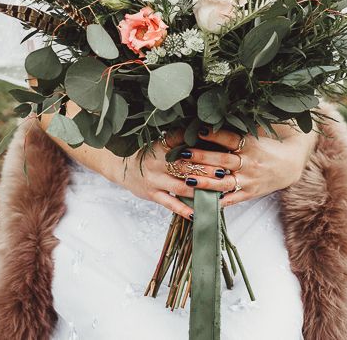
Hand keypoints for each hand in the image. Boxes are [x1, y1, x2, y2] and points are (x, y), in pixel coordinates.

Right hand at [114, 130, 237, 221]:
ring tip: (218, 191)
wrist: (121, 166)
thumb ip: (178, 138)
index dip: (201, 145)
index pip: (183, 144)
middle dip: (207, 169)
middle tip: (225, 171)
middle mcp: (157, 162)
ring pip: (182, 186)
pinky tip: (197, 213)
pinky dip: (184, 209)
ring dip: (201, 189)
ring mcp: (154, 179)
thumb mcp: (158, 141)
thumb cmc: (146, 152)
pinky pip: (170, 203)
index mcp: (161, 145)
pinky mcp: (152, 194)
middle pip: (187, 166)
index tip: (219, 147)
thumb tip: (203, 132)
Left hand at [168, 124, 317, 208]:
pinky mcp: (249, 193)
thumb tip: (214, 114)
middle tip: (182, 154)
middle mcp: (249, 163)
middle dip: (201, 157)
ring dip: (205, 182)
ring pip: (224, 182)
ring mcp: (249, 180)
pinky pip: (232, 199)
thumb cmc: (268, 145)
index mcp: (250, 145)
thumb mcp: (255, 133)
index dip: (214, 134)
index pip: (229, 138)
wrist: (290, 164)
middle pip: (222, 160)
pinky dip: (217, 202)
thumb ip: (236, 127)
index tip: (197, 130)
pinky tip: (202, 203)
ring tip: (187, 180)